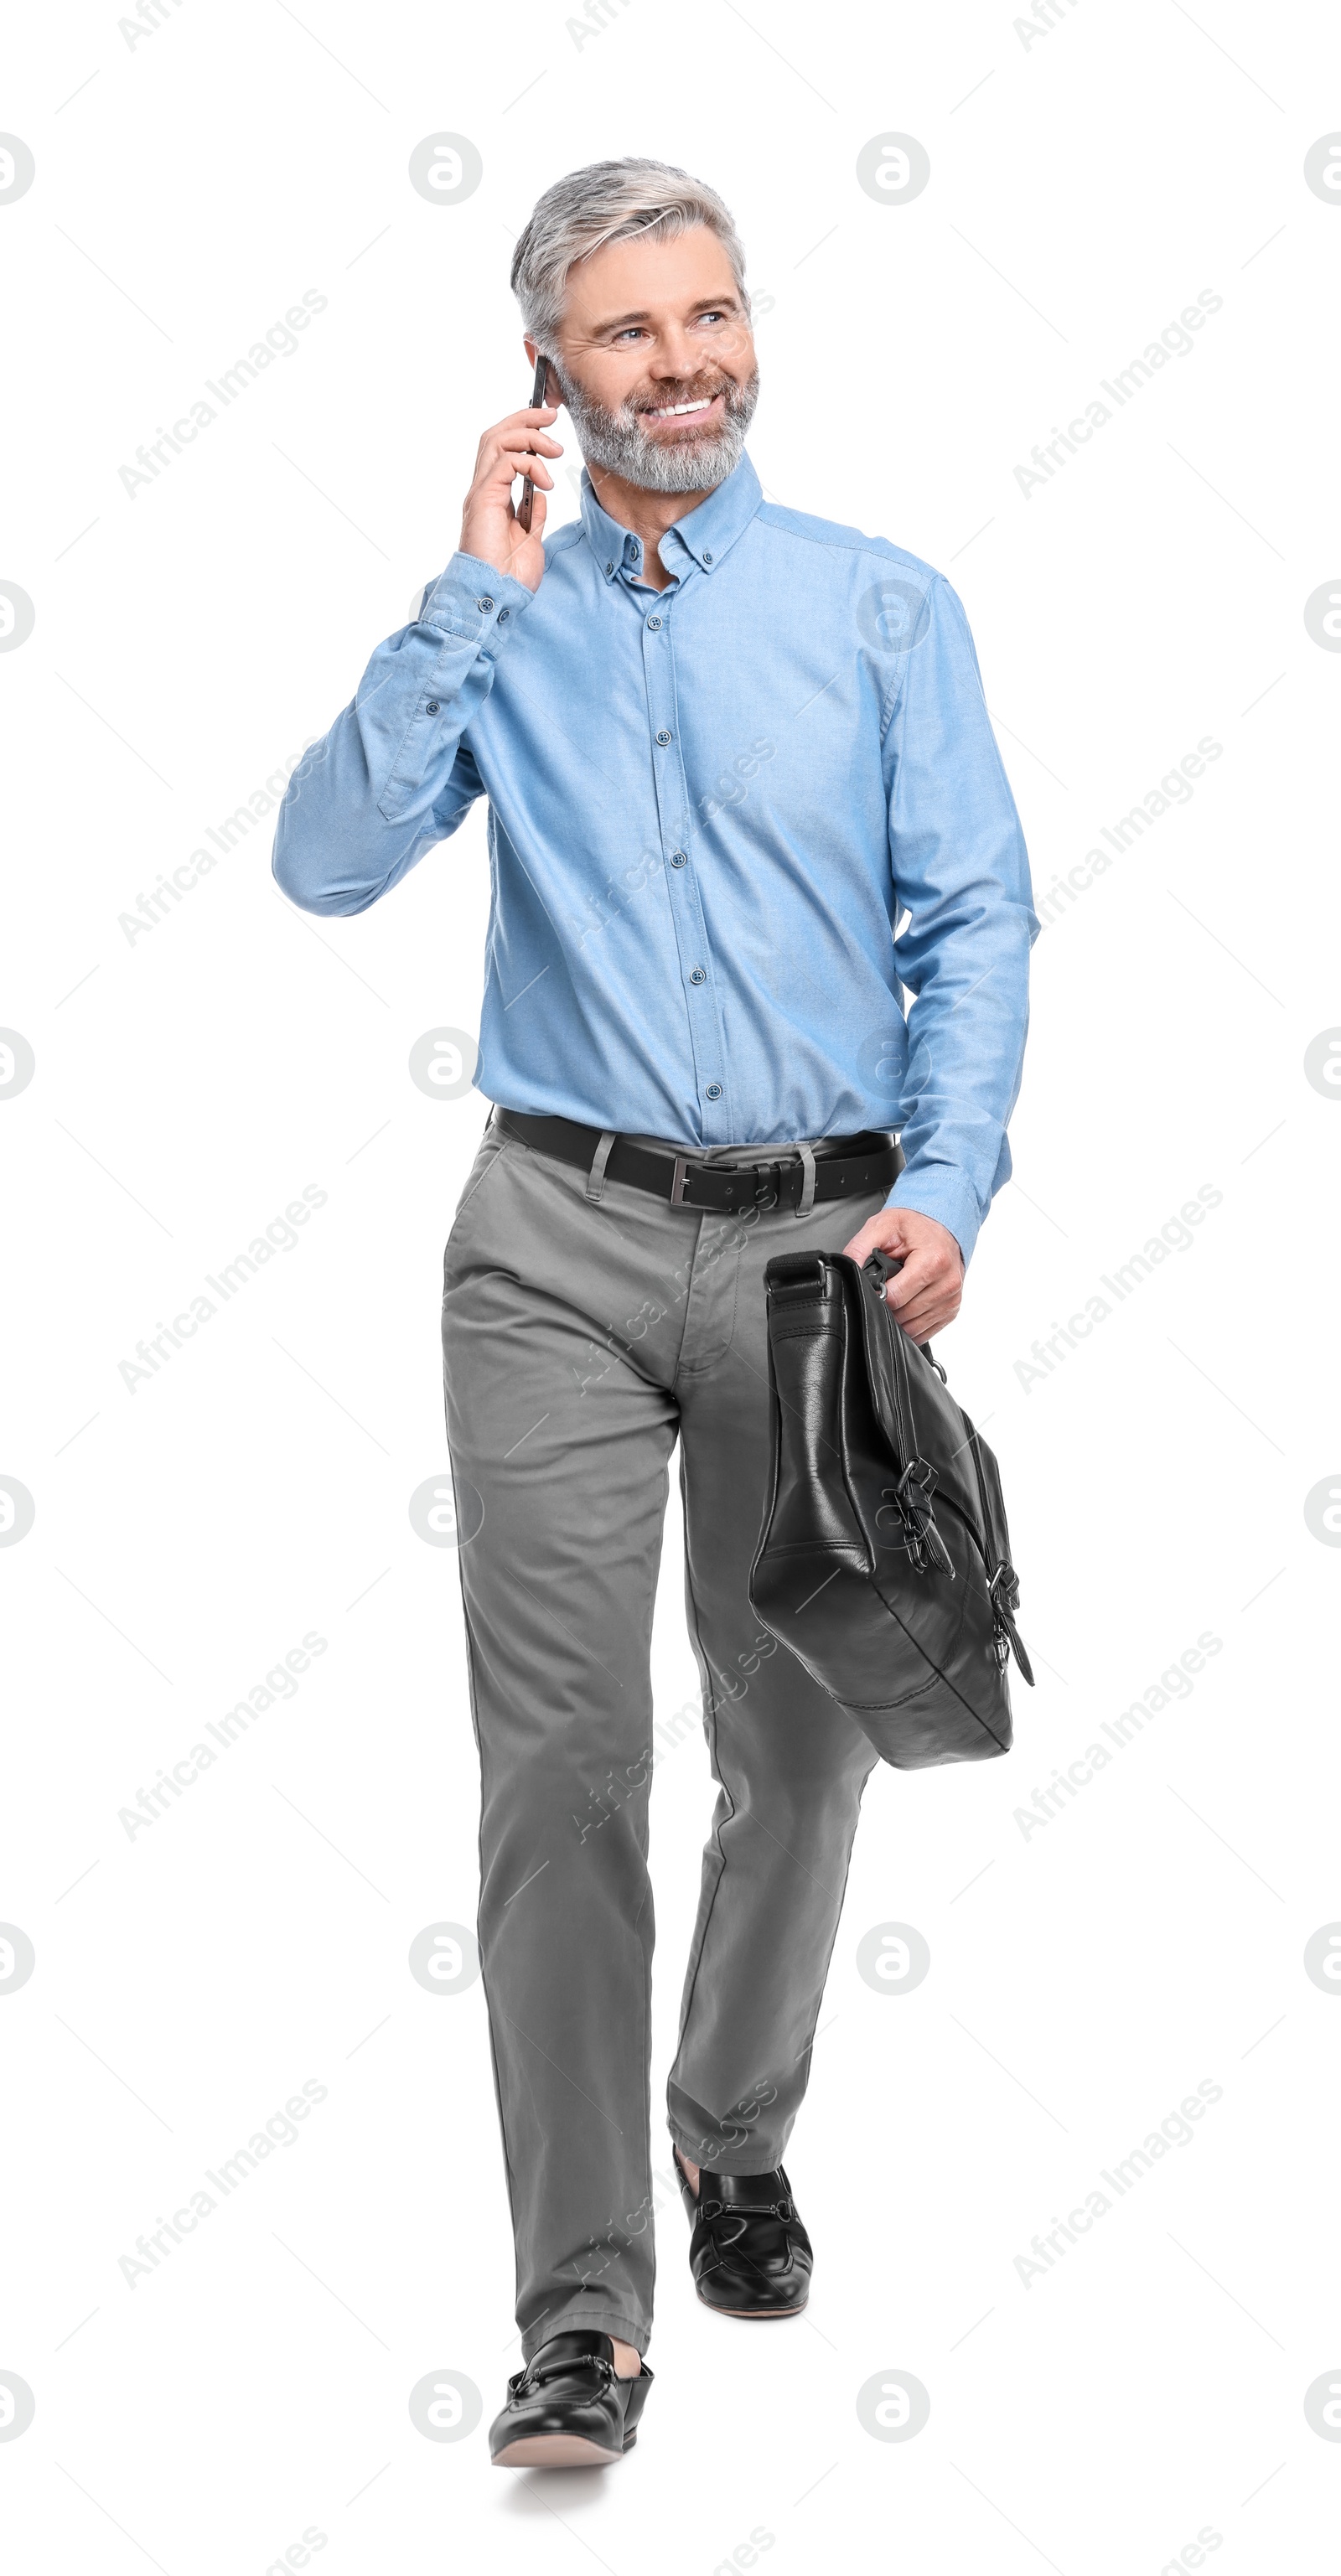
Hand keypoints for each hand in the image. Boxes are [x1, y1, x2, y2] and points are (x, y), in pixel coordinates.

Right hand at [459, 400, 563, 593]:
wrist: (494, 597)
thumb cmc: (508, 577)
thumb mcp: (531, 540)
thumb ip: (533, 515)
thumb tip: (541, 493)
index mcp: (492, 498)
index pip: (502, 450)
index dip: (524, 431)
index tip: (550, 426)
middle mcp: (483, 490)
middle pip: (496, 435)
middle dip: (525, 418)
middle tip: (551, 415)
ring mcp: (481, 493)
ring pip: (497, 440)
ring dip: (529, 436)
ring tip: (554, 449)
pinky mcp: (484, 499)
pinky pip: (506, 463)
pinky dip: (529, 463)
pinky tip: (545, 481)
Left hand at [841, 1205, 964, 1342]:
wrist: (941, 1226)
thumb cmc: (914, 1227)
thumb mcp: (882, 1226)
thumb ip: (859, 1248)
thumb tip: (846, 1270)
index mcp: (933, 1261)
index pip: (896, 1298)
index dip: (876, 1296)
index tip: (872, 1287)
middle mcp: (947, 1283)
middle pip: (904, 1315)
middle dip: (886, 1307)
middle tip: (881, 1290)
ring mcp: (952, 1299)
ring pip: (914, 1328)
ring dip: (898, 1319)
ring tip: (893, 1296)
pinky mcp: (952, 1310)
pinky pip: (925, 1332)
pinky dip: (910, 1325)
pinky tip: (905, 1306)